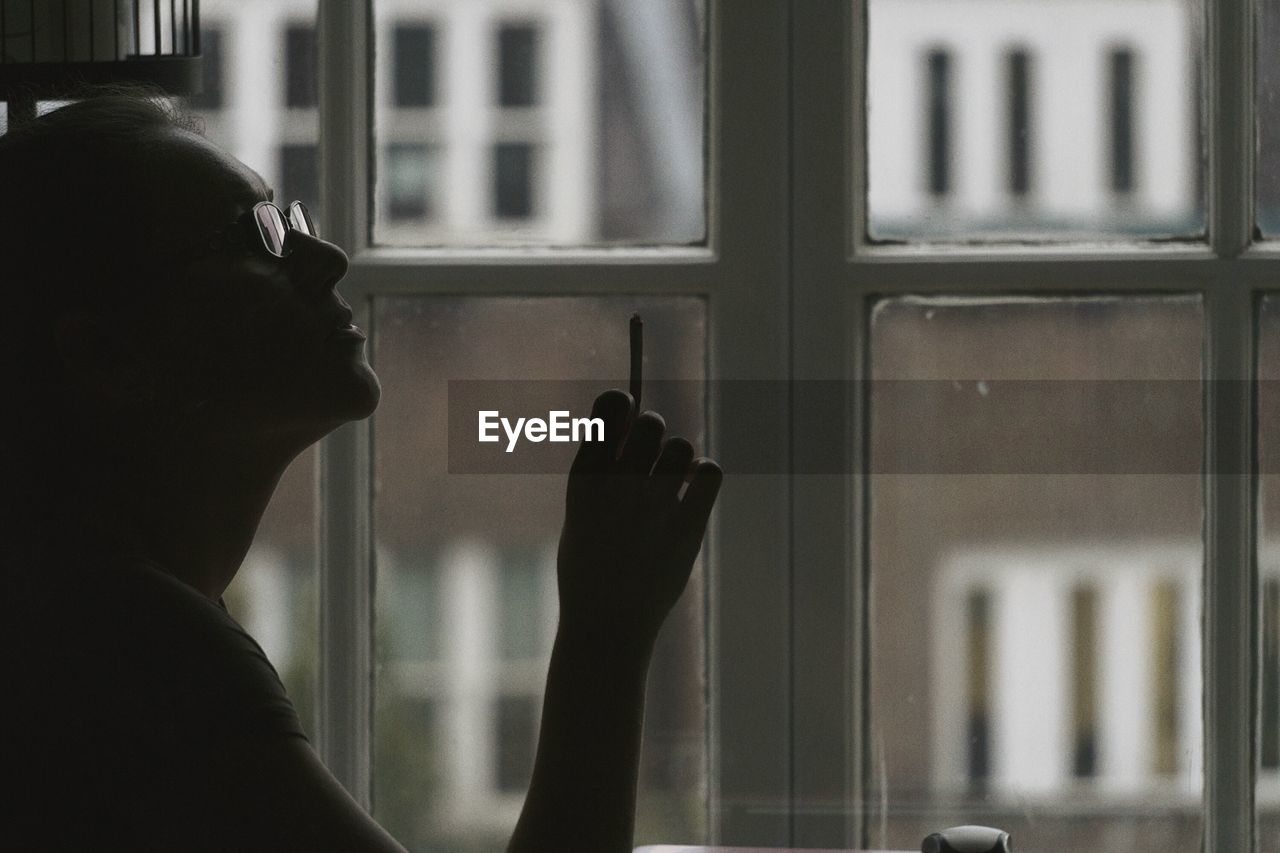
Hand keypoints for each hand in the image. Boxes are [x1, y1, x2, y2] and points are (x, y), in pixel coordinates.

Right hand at [556, 389, 721, 649]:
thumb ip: (603, 471)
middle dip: (652, 430)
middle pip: (651, 423)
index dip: (620, 404)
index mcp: (585, 480)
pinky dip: (703, 474)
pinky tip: (692, 487)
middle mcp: (619, 487)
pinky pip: (709, 474)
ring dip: (678, 456)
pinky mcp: (687, 528)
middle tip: (650, 451)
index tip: (624, 411)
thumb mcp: (581, 515)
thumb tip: (631, 421)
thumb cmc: (589, 569)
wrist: (607, 626)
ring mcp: (654, 508)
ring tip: (670, 478)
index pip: (609, 409)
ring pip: (681, 447)